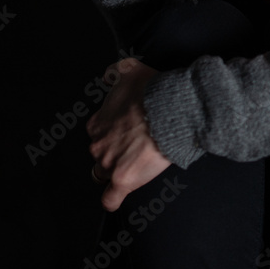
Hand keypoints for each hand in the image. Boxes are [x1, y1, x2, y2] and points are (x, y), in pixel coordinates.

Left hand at [87, 57, 170, 210]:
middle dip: (114, 152)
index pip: (98, 133)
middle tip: (136, 146)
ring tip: (132, 167)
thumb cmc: (152, 91)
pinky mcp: (123, 180)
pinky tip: (118, 196)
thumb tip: (107, 77)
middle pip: (100, 154)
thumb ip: (114, 71)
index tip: (128, 130)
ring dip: (114, 172)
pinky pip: (110, 199)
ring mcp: (109, 164)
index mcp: (98, 123)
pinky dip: (112, 199)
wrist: (171, 110)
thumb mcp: (129, 69)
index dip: (113, 132)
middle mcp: (98, 145)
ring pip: (103, 174)